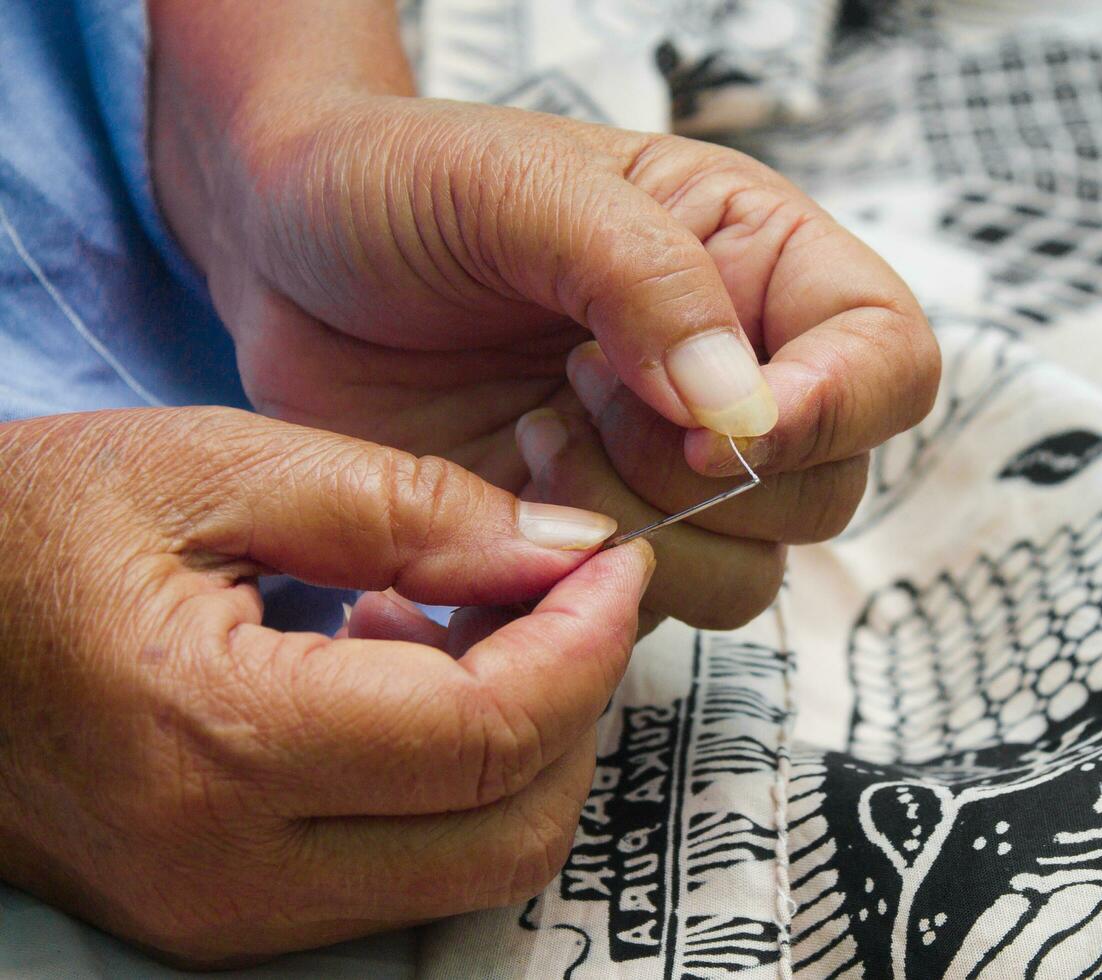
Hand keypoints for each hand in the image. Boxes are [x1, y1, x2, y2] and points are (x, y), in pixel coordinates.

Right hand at [0, 407, 652, 963]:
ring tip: (468, 623)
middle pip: (510, 828)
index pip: (488, 731)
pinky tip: (410, 678)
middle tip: (565, 592)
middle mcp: (225, 866)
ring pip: (475, 870)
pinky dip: (456, 787)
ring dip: (521, 748)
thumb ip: (413, 506)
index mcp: (216, 735)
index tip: (616, 563)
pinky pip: (406, 875)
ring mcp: (221, 914)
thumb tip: (570, 554)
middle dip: (577, 705)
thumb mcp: (219, 466)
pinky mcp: (223, 919)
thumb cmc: (33, 525)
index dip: (588, 642)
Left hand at [148, 0, 939, 629]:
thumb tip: (739, 412)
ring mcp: (661, 473)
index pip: (887, 361)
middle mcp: (732, 381)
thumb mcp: (524, 188)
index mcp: (755, 267)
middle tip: (576, 393)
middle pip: (825, 493)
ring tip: (526, 441)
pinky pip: (633, 620)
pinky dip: (568, 592)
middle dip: (696, 475)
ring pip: (744, 576)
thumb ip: (647, 281)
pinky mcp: (586, 541)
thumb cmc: (404, 185)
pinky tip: (497, 502)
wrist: (285, 253)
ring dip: (631, 537)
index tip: (715, 419)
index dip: (832, 410)